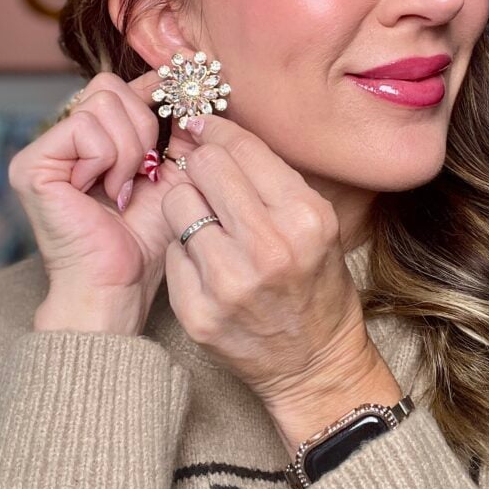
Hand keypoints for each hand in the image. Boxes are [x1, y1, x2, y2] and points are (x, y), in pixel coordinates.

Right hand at [9, 70, 183, 334]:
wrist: (120, 283)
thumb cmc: (144, 238)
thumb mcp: (171, 172)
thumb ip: (173, 131)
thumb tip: (181, 86)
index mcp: (92, 139)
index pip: (117, 86)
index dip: (149, 88)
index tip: (178, 93)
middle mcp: (62, 139)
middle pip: (109, 87)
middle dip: (142, 127)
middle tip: (144, 172)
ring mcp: (43, 150)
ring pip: (100, 103)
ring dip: (127, 149)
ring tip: (123, 188)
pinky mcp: (32, 164)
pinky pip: (84, 127)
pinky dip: (107, 159)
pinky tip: (106, 193)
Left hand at [157, 112, 379, 415]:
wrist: (313, 363)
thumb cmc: (315, 284)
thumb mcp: (317, 224)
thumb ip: (270, 179)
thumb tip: (213, 132)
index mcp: (304, 217)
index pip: (241, 149)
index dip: (216, 129)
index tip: (202, 124)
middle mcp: (268, 248)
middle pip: (205, 168)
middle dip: (201, 164)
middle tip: (204, 173)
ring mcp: (229, 283)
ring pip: (178, 205)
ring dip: (189, 206)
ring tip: (207, 223)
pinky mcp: (198, 313)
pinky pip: (171, 252)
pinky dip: (184, 250)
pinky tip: (205, 262)